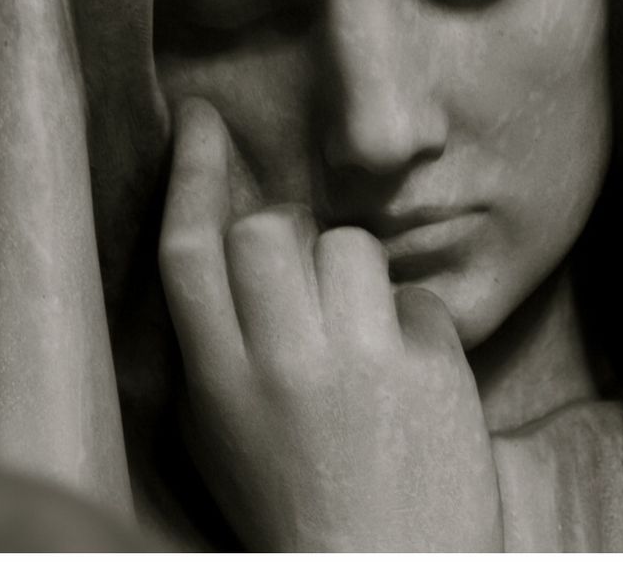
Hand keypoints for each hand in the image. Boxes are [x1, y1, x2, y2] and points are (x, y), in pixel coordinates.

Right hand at [159, 97, 502, 551]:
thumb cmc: (294, 501)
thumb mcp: (223, 430)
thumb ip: (214, 340)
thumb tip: (223, 246)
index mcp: (218, 386)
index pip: (190, 251)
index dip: (193, 173)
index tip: (203, 120)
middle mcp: (284, 365)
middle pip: (266, 231)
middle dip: (283, 237)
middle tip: (302, 280)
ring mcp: (362, 363)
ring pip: (348, 245)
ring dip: (351, 276)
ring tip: (361, 337)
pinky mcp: (431, 365)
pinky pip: (414, 295)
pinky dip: (410, 323)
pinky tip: (407, 375)